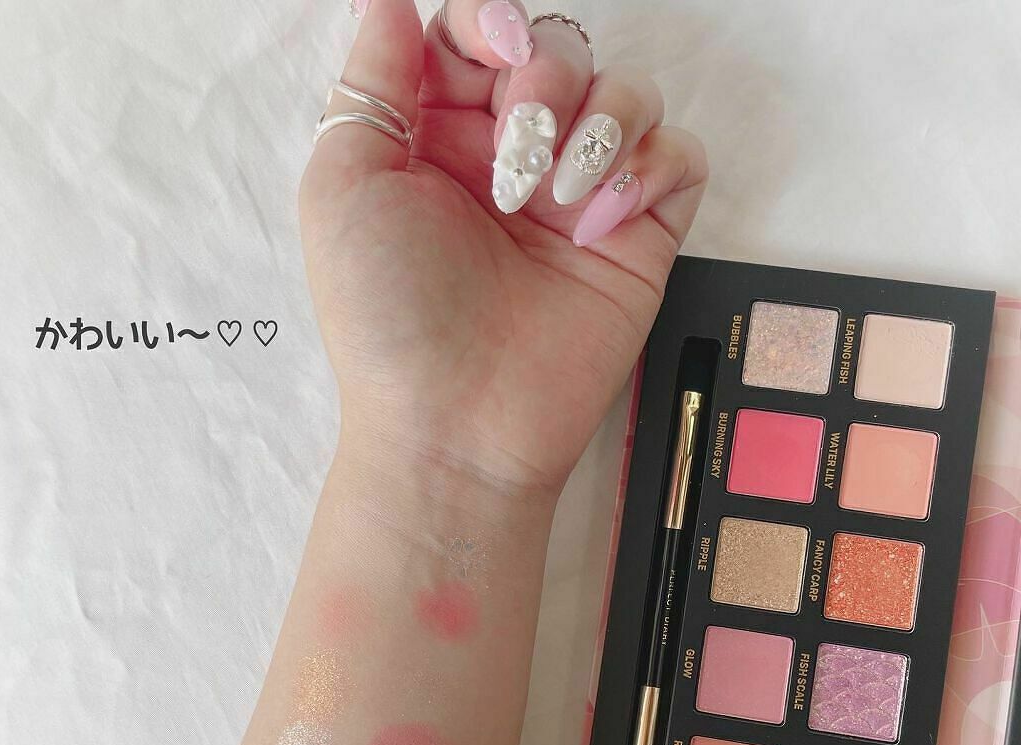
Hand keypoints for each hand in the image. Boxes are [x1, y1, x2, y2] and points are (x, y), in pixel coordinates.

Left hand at [300, 0, 705, 497]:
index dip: (493, 20)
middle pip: (560, 50)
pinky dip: (653, 165)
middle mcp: (513, 159)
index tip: (495, 55)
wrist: (455, 424)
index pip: (480, 34)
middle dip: (546, 82)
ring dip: (599, 124)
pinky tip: (603, 220)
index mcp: (439, 136)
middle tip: (517, 164)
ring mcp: (579, 197)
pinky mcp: (637, 236)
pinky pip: (680, 154)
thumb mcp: (344, 183)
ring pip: (627, 92)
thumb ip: (372, 80)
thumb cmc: (388, 314)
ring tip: (555, 204)